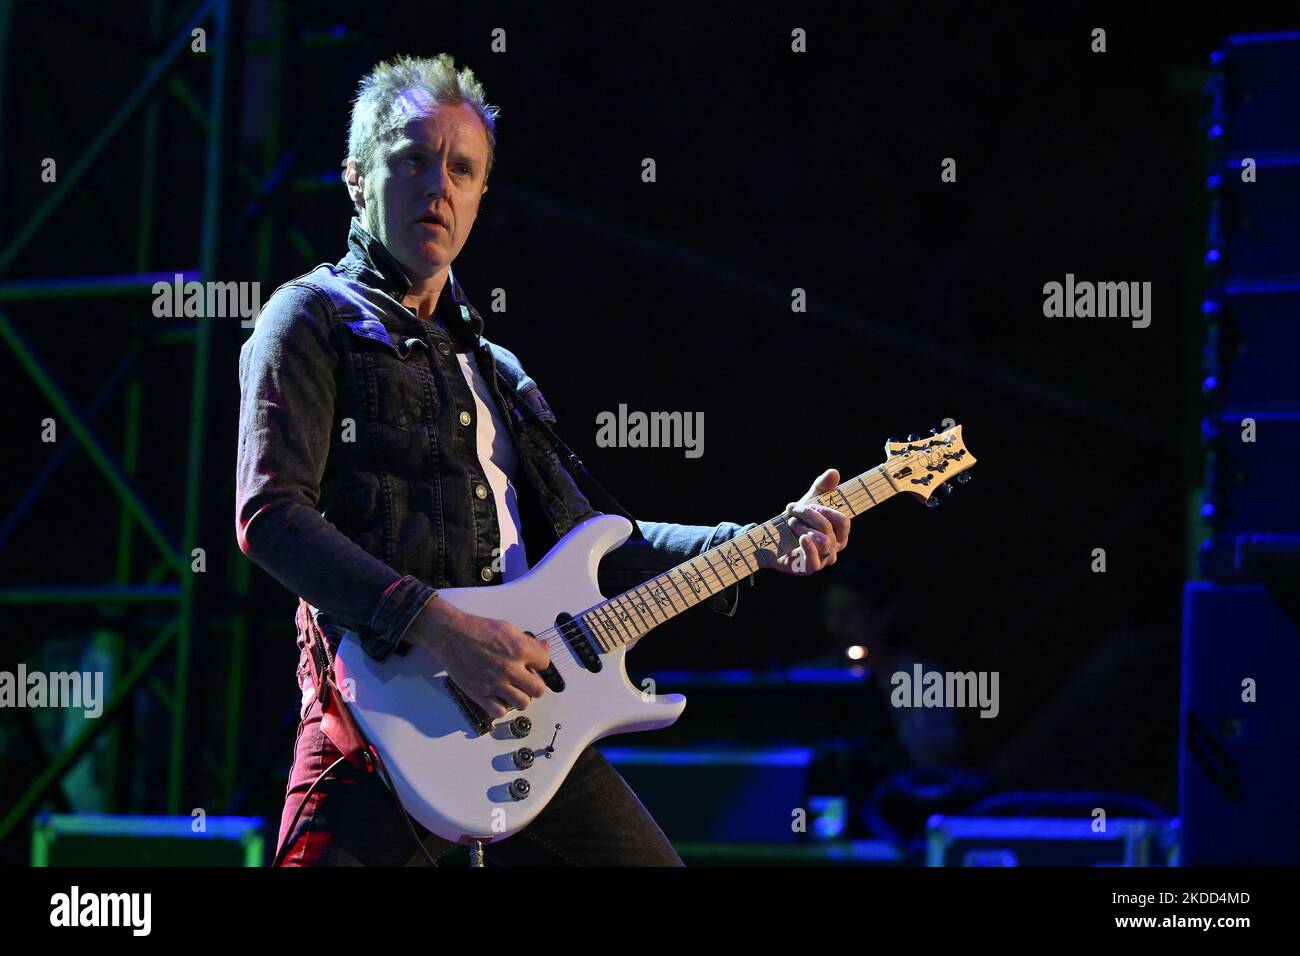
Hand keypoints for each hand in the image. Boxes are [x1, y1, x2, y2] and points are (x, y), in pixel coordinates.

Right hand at [407, 598, 550, 718]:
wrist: (452, 635)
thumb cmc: (477, 630)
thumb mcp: (508, 629)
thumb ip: (528, 641)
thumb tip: (544, 646)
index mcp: (519, 650)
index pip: (545, 664)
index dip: (539, 664)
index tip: (533, 664)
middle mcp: (509, 669)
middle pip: (538, 690)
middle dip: (533, 684)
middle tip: (525, 680)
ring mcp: (495, 684)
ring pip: (522, 703)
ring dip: (520, 697)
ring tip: (512, 689)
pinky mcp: (480, 694)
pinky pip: (500, 712)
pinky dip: (501, 706)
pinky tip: (498, 696)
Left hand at [773, 468, 850, 575]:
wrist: (773, 539)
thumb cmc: (798, 520)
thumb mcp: (809, 501)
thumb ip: (822, 488)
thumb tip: (834, 472)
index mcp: (839, 533)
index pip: (843, 521)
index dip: (825, 510)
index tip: (809, 503)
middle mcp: (835, 548)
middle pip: (828, 528)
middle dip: (809, 515)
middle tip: (792, 509)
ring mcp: (823, 559)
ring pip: (823, 542)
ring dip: (804, 528)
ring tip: (791, 523)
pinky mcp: (809, 568)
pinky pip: (815, 561)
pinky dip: (808, 548)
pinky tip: (801, 538)